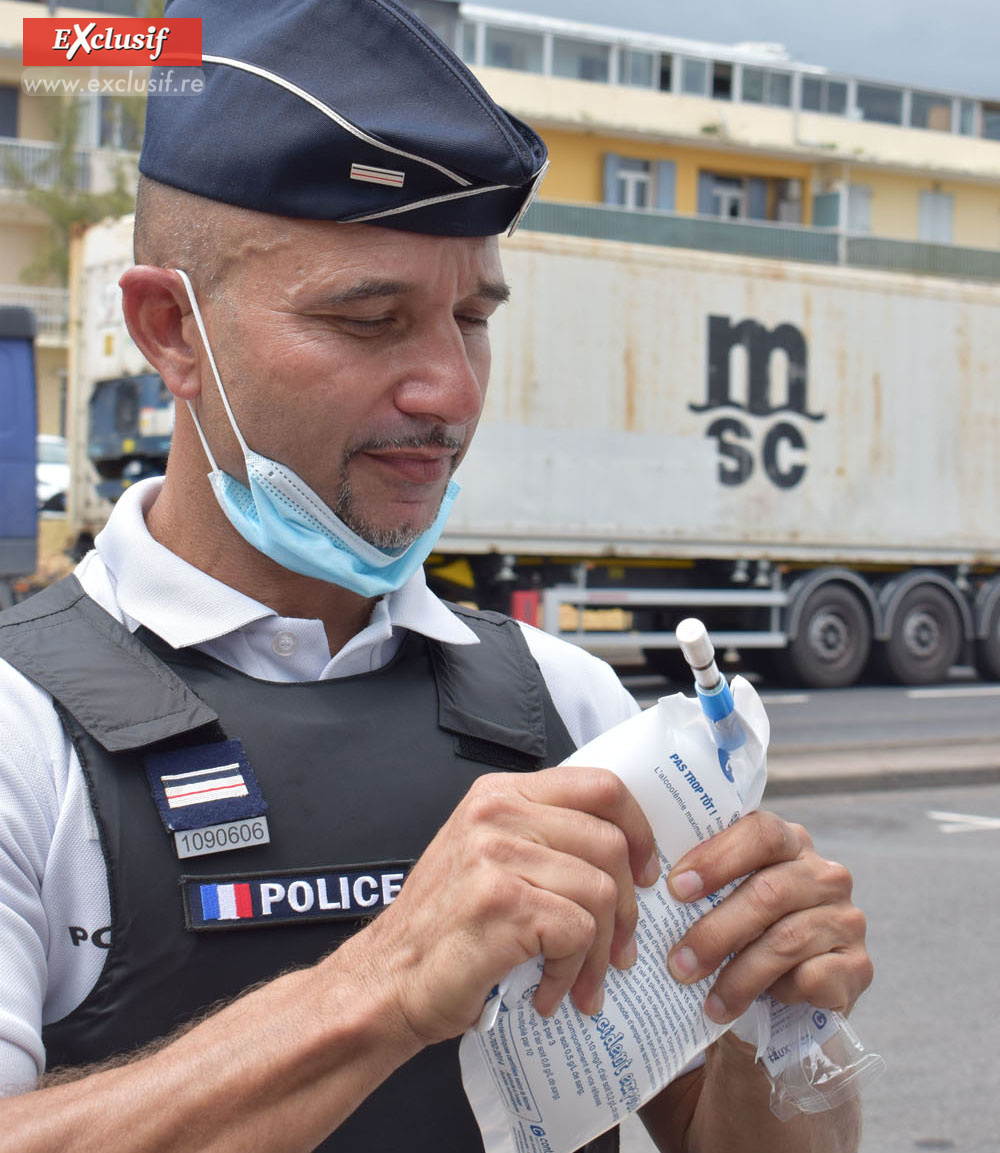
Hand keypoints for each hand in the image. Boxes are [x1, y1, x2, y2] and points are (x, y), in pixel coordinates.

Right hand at [356, 767, 658, 1046]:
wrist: (387, 980)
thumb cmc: (444, 928)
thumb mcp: (487, 857)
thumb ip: (543, 837)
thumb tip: (624, 852)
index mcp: (501, 794)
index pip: (599, 786)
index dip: (639, 829)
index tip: (646, 871)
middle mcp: (497, 814)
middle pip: (610, 842)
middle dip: (629, 905)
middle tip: (621, 946)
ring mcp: (497, 856)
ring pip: (601, 891)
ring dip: (601, 950)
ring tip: (583, 980)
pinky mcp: (501, 903)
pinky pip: (578, 932)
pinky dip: (573, 971)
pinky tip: (551, 991)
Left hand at [664, 811, 871, 1023]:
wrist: (781, 999)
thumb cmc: (740, 934)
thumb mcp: (724, 899)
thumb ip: (702, 882)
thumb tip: (644, 884)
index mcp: (789, 842)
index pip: (761, 831)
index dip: (717, 858)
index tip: (676, 889)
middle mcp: (826, 874)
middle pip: (769, 892)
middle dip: (716, 931)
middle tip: (678, 964)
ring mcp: (847, 919)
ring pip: (787, 940)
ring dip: (738, 975)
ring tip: (706, 1000)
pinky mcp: (859, 967)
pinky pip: (814, 977)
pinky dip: (777, 993)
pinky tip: (753, 1007)